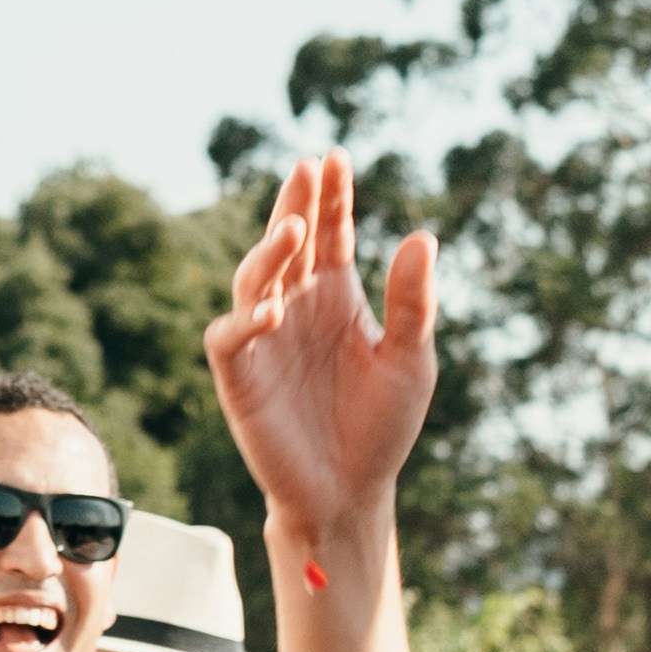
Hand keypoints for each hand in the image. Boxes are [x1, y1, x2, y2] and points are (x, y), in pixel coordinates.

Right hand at [209, 153, 442, 574]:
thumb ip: (413, 303)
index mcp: (336, 297)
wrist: (351, 493)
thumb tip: (421, 236)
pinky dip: (244, 320)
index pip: (330, 234)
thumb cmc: (380, 427)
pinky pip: (229, 338)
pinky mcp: (240, 377)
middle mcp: (295, 308)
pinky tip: (272, 310)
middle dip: (295, 204)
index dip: (332, 197)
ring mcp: (264, 339)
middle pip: (289, 242)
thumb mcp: (410, 361)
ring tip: (294, 228)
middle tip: (306, 169)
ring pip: (253, 278)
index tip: (335, 158)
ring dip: (270, 252)